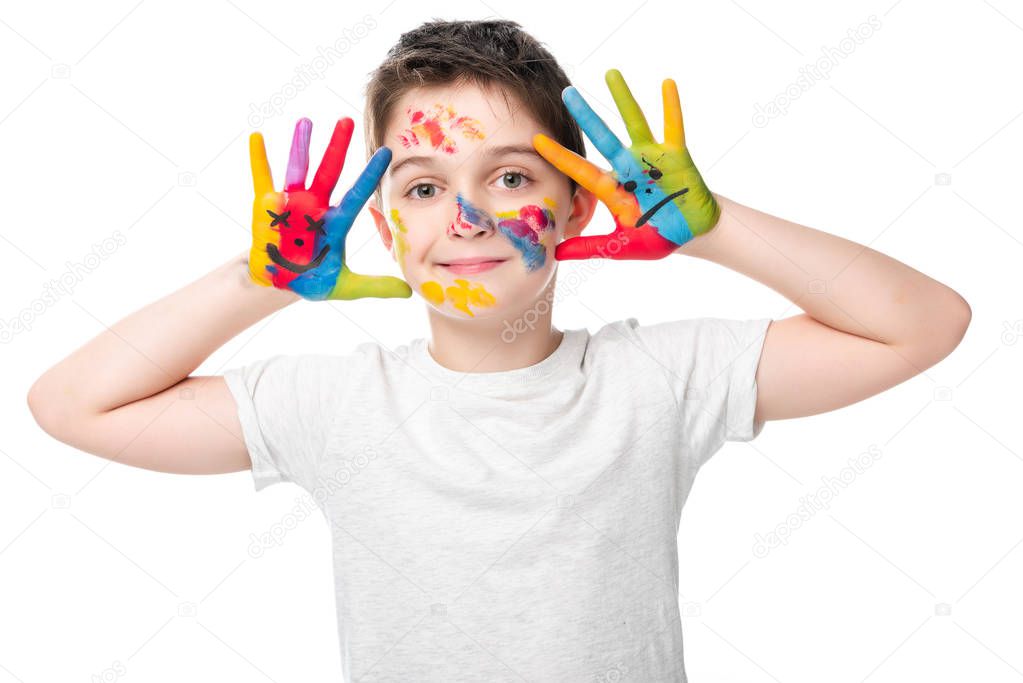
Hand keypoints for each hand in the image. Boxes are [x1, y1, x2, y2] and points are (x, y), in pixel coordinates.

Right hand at [248, 117, 411, 299]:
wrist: (279, 284)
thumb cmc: (312, 279)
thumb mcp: (346, 286)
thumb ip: (375, 286)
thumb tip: (409, 292)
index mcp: (336, 221)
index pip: (358, 194)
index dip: (370, 174)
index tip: (387, 152)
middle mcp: (315, 207)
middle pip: (329, 171)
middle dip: (337, 147)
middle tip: (347, 120)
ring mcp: (290, 204)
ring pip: (298, 169)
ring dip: (300, 146)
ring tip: (306, 121)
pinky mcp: (265, 207)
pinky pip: (262, 179)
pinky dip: (259, 159)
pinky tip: (256, 137)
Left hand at [533, 69, 719, 260]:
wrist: (693, 234)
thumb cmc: (656, 237)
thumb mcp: (622, 247)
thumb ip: (591, 248)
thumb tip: (556, 255)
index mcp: (612, 189)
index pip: (580, 169)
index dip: (559, 156)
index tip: (536, 141)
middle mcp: (628, 168)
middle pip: (603, 138)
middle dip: (586, 117)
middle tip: (567, 93)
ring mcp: (652, 158)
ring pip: (635, 124)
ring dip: (623, 100)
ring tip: (610, 73)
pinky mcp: (677, 155)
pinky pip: (673, 128)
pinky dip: (671, 107)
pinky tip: (666, 83)